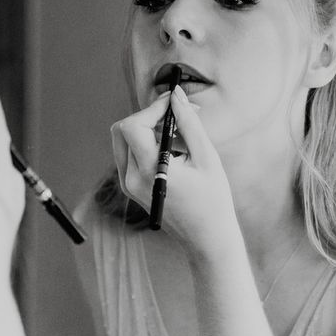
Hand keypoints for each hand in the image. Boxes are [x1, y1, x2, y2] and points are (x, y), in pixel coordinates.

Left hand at [112, 86, 238, 255]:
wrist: (207, 239)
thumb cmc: (213, 199)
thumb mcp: (206, 157)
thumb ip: (189, 123)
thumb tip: (176, 96)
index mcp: (149, 172)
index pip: (133, 126)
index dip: (153, 108)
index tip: (175, 102)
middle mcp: (131, 179)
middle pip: (123, 129)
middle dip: (148, 116)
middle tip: (177, 114)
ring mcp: (128, 184)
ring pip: (125, 140)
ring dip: (149, 128)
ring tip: (181, 135)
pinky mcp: (131, 187)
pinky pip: (131, 153)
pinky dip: (148, 143)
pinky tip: (174, 149)